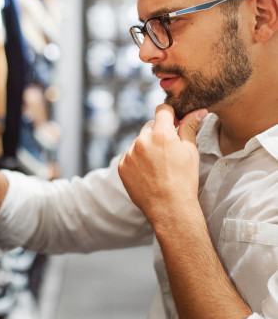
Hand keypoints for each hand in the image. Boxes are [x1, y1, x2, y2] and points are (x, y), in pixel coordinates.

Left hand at [118, 104, 206, 225]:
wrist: (170, 208)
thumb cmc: (184, 180)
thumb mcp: (191, 151)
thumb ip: (190, 127)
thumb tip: (198, 111)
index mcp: (161, 134)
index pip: (162, 110)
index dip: (170, 115)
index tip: (174, 124)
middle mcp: (142, 141)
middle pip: (149, 126)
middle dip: (158, 133)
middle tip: (168, 151)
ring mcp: (129, 154)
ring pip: (138, 141)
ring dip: (146, 147)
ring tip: (158, 166)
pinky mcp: (121, 166)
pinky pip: (129, 156)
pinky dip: (137, 160)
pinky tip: (148, 173)